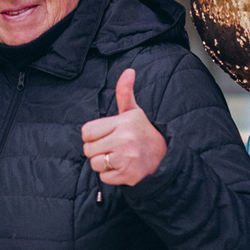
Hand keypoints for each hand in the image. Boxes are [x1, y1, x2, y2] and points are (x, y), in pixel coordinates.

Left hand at [82, 69, 167, 185]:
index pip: (87, 132)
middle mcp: (124, 140)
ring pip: (95, 164)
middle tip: (110, 147)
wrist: (163, 156)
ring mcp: (126, 159)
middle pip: (88, 150)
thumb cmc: (141, 132)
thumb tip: (128, 71)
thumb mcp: (133, 111)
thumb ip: (124, 92)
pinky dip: (110, 175)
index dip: (91, 135)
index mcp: (122, 123)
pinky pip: (104, 177)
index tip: (103, 135)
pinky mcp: (128, 175)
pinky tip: (121, 167)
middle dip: (96, 150)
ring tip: (116, 157)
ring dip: (102, 163)